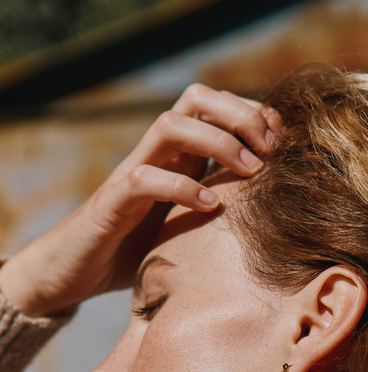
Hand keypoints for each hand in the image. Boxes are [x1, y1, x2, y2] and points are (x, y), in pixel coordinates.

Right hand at [0, 85, 279, 316]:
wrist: (78, 272)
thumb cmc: (140, 252)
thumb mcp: (190, 227)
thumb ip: (223, 213)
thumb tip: (280, 221)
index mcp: (178, 156)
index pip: (215, 106)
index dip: (253, 112)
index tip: (285, 142)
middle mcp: (157, 155)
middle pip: (196, 99)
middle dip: (240, 114)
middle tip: (271, 151)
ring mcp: (132, 174)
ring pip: (170, 125)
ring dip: (217, 142)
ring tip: (250, 173)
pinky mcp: (112, 203)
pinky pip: (144, 179)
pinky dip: (181, 188)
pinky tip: (210, 209)